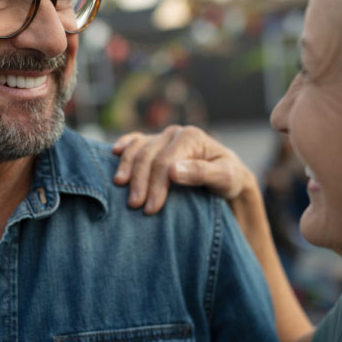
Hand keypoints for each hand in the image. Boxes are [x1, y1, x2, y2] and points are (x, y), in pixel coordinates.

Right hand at [112, 125, 255, 213]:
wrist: (227, 175)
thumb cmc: (228, 178)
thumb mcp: (225, 177)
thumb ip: (201, 173)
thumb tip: (173, 171)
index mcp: (191, 137)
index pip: (165, 162)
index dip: (156, 185)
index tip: (151, 208)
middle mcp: (174, 133)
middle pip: (149, 157)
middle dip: (139, 182)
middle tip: (134, 206)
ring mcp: (162, 136)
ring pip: (138, 149)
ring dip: (126, 169)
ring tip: (120, 189)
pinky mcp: (155, 143)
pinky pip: (135, 141)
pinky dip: (124, 146)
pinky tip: (113, 154)